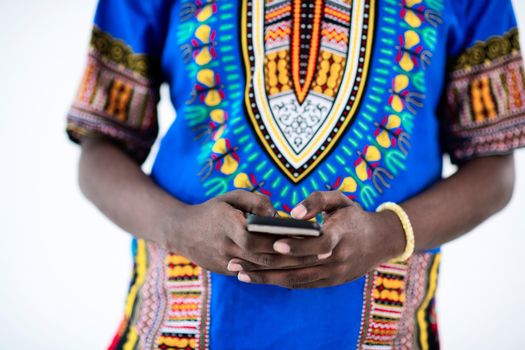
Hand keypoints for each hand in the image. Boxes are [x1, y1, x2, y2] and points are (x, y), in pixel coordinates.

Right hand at [167, 190, 323, 275]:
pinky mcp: (226, 272)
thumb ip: (255, 201)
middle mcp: (226, 246)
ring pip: (261, 268)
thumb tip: (277, 214)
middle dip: (294, 257)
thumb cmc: (211, 209)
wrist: (181, 232)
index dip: (282, 239)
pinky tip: (293, 269)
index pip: (257, 237)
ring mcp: (225, 262)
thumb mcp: (230, 196)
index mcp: (227, 224)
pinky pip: (253, 273)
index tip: (307, 237)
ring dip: (287, 267)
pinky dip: (273, 272)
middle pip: (264, 257)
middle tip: (321, 254)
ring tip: (312, 262)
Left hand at [230, 191, 404, 288]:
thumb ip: (316, 200)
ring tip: (239, 273)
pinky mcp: (330, 282)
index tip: (274, 244)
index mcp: (341, 235)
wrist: (381, 241)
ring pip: (295, 280)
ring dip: (265, 279)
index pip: (318, 245)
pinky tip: (258, 278)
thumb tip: (293, 213)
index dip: (297, 246)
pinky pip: (301, 285)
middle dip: (264, 266)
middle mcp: (337, 259)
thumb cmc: (354, 216)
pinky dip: (279, 282)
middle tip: (235, 261)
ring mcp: (333, 274)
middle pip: (297, 267)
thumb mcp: (340, 199)